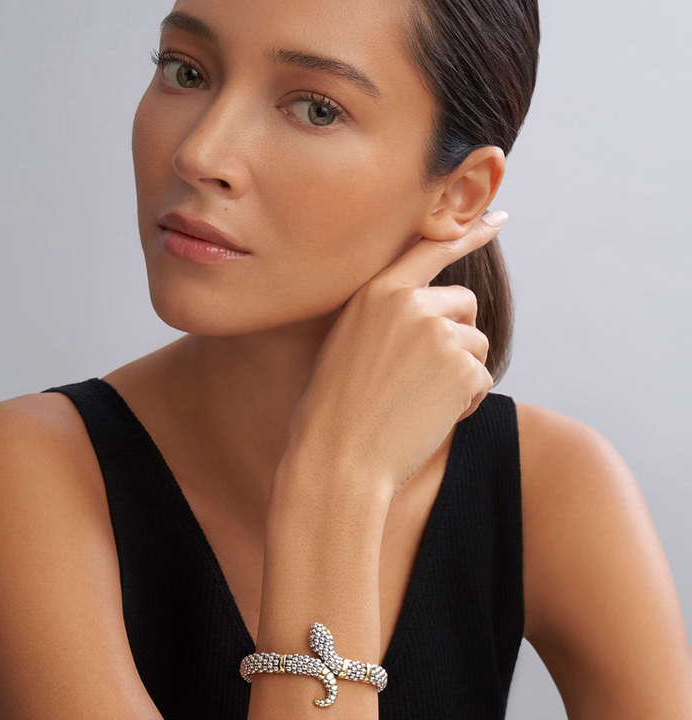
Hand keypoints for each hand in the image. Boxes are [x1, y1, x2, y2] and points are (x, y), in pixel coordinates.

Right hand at [284, 212, 505, 501]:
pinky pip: (482, 378)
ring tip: (419, 401)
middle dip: (458, 334)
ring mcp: (439, 334)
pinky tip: (429, 417)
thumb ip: (387, 315)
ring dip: (460, 372)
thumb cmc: (333, 409)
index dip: (469, 233)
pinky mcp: (463, 369)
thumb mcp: (348, 342)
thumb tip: (428, 310)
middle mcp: (411, 303)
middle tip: (429, 373)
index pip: (432, 248)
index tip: (498, 219)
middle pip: (465, 303)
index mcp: (377, 292)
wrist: (337, 459)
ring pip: (475, 343)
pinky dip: (466, 400)